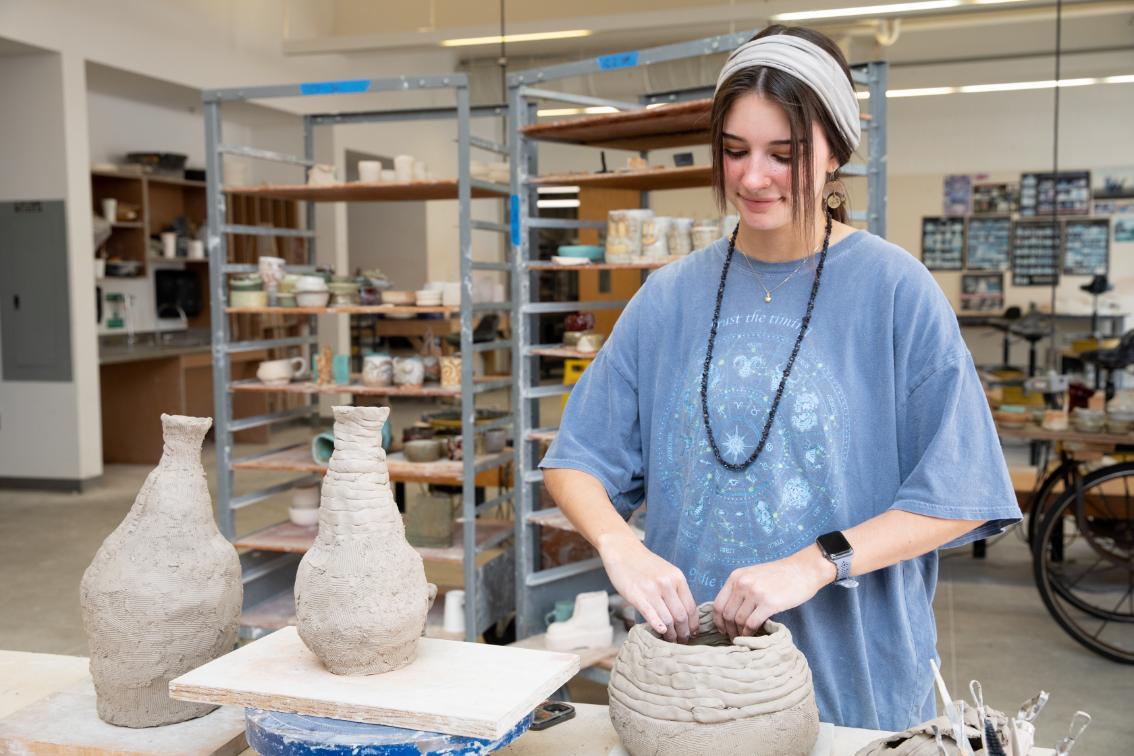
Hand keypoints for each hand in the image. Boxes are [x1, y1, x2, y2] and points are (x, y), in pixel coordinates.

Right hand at [597, 532, 698, 642]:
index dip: (693, 625)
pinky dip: (657, 625)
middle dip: (683, 633)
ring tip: (670, 640)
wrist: (623, 549)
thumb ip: (676, 590)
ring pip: (667, 619)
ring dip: (670, 634)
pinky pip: (650, 614)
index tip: (693, 634)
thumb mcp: (666, 572)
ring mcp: (651, 589)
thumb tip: (684, 615)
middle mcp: (667, 584)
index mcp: (678, 578)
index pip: (691, 608)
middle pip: (681, 616)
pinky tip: (660, 632)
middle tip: (681, 642)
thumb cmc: (644, 564)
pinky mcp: (636, 595)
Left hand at [712, 545, 834, 638]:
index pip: (718, 604)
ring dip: (740, 633)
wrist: (803, 570)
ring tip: (744, 637)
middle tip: (733, 637)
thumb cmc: (779, 574)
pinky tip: (753, 635)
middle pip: (726, 614)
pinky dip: (750, 633)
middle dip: (728, 629)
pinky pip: (752, 623)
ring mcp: (755, 593)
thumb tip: (730, 612)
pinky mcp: (769, 603)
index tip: (722, 630)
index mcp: (736, 576)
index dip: (718, 621)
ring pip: (738, 620)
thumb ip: (740, 589)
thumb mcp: (753, 575)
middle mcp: (742, 583)